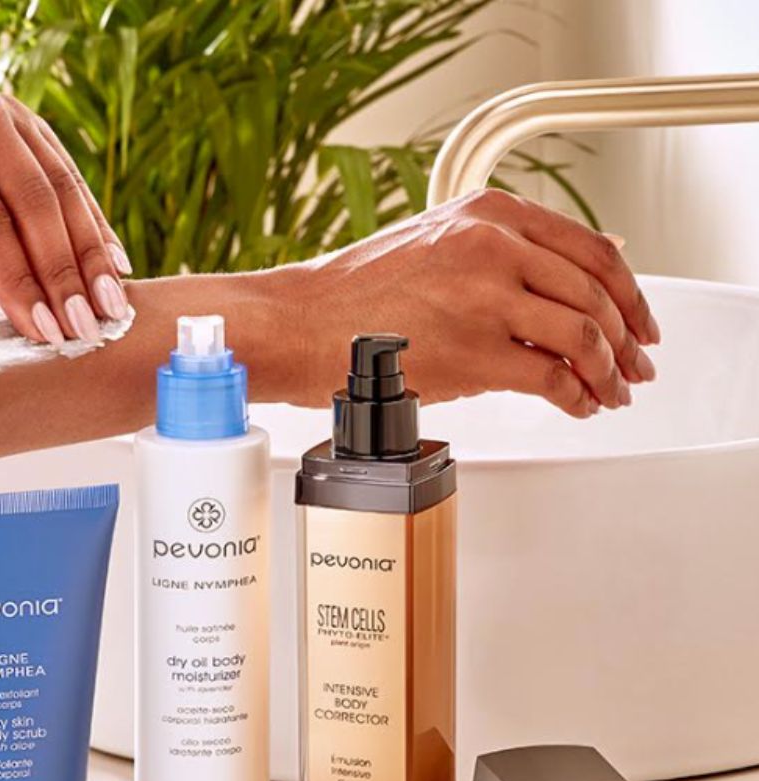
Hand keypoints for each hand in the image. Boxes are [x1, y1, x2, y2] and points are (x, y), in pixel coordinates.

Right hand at [294, 189, 659, 416]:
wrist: (302, 322)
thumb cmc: (356, 292)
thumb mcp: (438, 241)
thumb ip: (508, 249)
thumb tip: (575, 270)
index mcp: (488, 214)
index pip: (591, 248)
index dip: (629, 292)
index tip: (639, 321)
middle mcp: (493, 246)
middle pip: (597, 293)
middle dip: (628, 338)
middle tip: (636, 365)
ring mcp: (484, 298)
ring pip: (584, 335)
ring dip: (608, 372)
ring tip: (610, 393)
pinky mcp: (474, 352)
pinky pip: (552, 377)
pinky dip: (577, 397)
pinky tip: (578, 405)